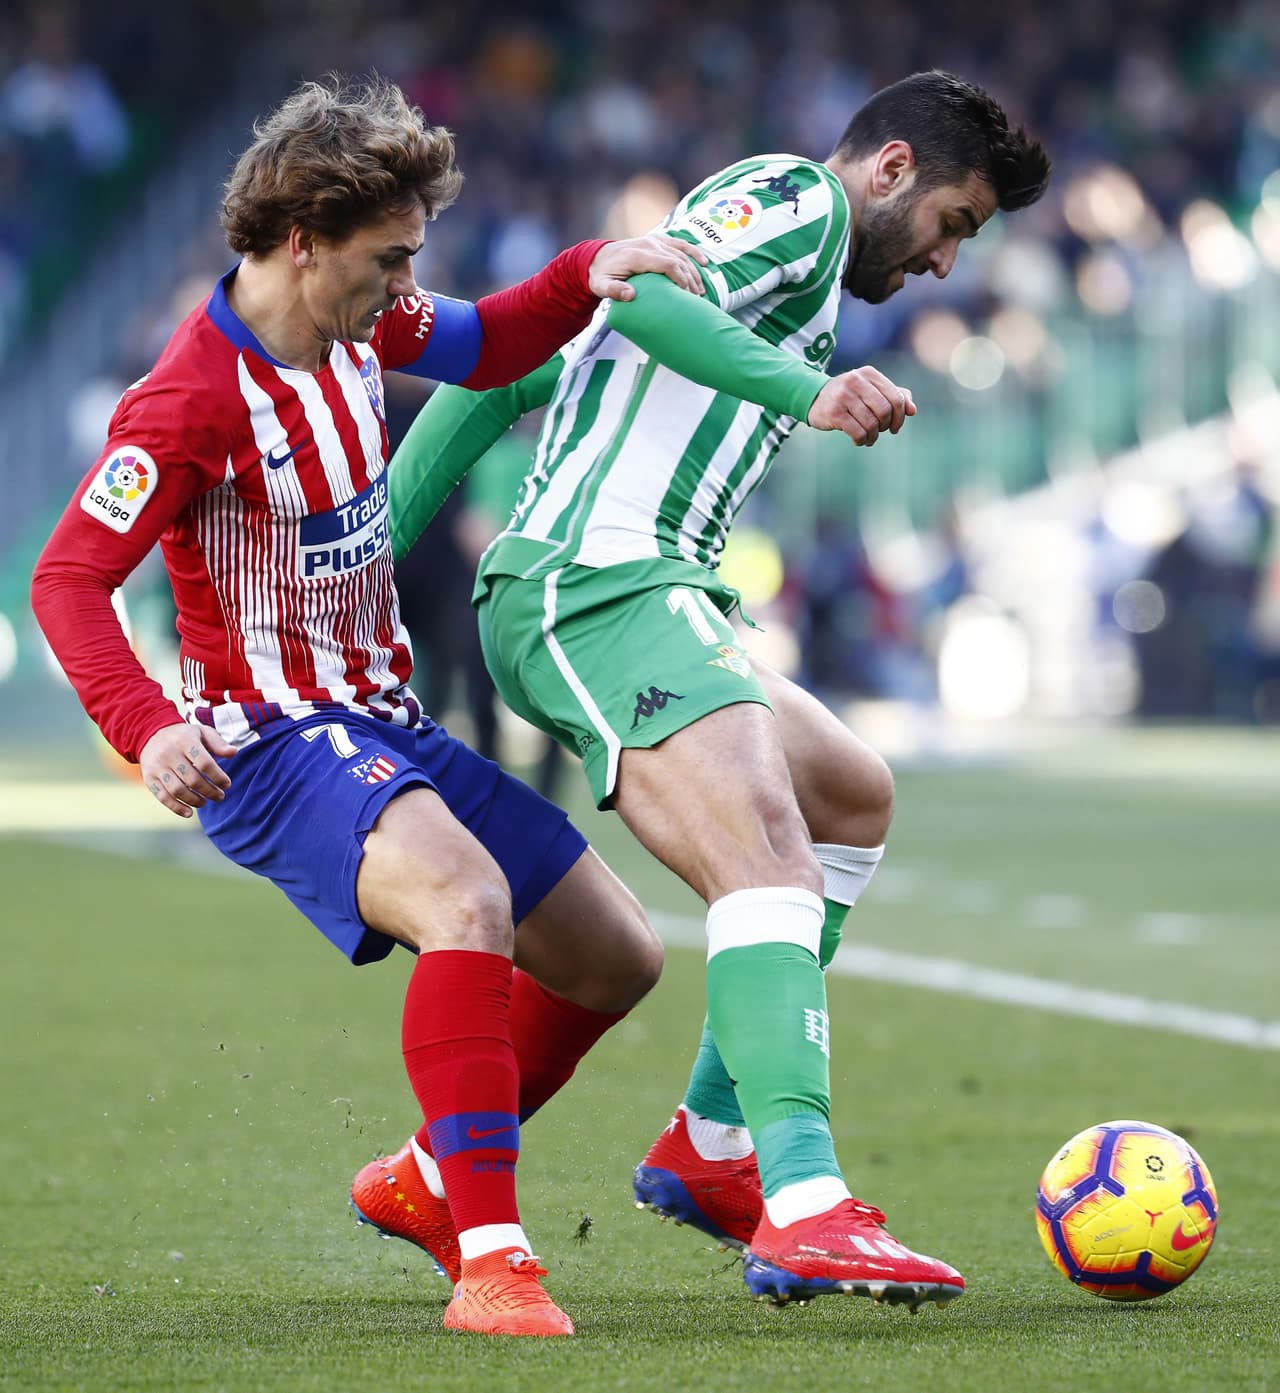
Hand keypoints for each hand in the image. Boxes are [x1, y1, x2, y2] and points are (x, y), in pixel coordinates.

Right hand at [140, 722, 237, 818]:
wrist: (150, 735)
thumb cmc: (183, 736)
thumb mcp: (201, 732)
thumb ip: (218, 743)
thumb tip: (234, 753)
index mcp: (184, 740)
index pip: (204, 763)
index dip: (218, 776)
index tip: (227, 784)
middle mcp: (168, 753)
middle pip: (192, 779)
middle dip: (209, 791)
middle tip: (220, 796)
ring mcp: (157, 767)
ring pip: (177, 790)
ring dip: (195, 800)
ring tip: (205, 802)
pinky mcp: (149, 778)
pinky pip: (162, 796)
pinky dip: (176, 807)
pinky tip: (189, 813)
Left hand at [587, 234, 708, 301]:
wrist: (597, 258)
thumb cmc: (601, 275)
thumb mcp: (602, 286)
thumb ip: (614, 291)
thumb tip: (631, 295)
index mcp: (638, 255)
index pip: (667, 264)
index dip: (681, 279)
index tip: (687, 296)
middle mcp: (649, 245)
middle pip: (678, 260)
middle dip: (690, 280)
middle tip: (696, 299)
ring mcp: (654, 241)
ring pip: (682, 254)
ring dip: (694, 271)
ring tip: (700, 290)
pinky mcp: (658, 241)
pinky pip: (680, 244)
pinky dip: (693, 252)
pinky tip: (705, 262)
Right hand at [807, 366, 915, 446]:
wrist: (815, 399)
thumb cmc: (849, 396)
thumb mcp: (871, 391)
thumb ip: (895, 396)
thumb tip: (912, 410)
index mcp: (869, 374)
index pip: (896, 398)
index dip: (900, 417)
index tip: (895, 427)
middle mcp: (856, 380)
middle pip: (885, 411)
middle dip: (886, 426)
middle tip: (880, 431)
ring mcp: (843, 396)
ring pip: (871, 424)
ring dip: (873, 436)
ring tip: (869, 438)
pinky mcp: (834, 412)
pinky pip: (858, 432)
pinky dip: (862, 441)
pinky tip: (860, 441)